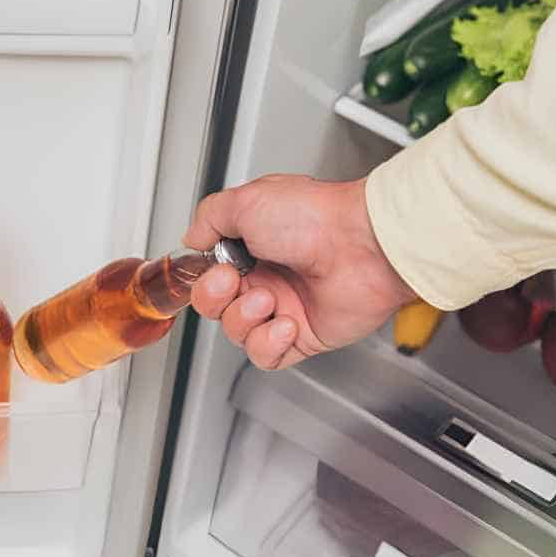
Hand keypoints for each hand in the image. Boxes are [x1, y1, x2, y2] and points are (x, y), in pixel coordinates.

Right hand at [185, 174, 415, 369]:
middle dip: (216, 298)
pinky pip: (266, 356)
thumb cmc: (315, 218)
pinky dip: (268, 344)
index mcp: (253, 247)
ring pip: (238, 333)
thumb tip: (192, 237)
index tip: (210, 270)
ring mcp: (286, 308)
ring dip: (244, 318)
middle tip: (233, 281)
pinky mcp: (304, 337)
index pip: (209, 276)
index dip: (202, 279)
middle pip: (217, 307)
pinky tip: (286, 324)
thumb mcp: (246, 200)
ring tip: (270, 299)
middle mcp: (268, 278)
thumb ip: (210, 217)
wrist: (363, 244)